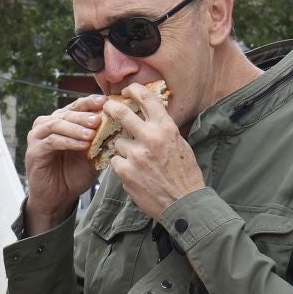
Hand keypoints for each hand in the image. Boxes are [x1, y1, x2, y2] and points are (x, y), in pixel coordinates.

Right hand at [23, 94, 107, 233]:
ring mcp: (38, 137)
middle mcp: (47, 125)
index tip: (105, 101)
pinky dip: (68, 142)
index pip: (76, 106)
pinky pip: (52, 141)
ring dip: (76, 128)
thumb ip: (100, 140)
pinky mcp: (34, 151)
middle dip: (84, 116)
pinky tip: (82, 145)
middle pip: (66, 113)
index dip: (90, 102)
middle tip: (99, 120)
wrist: (58, 198)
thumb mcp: (91, 155)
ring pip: (57, 124)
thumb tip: (119, 125)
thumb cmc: (73, 175)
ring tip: (91, 134)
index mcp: (61, 121)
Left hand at [106, 83, 204, 220]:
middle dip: (111, 108)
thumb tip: (151, 115)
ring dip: (124, 149)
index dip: (134, 90)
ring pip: (118, 142)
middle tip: (107, 107)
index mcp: (166, 128)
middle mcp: (150, 138)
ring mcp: (136, 155)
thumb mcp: (181, 145)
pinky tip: (135, 174)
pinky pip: (116, 161)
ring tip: (138, 162)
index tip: (127, 90)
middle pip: (121, 113)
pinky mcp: (125, 171)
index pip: (147, 99)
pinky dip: (122, 166)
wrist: (183, 203)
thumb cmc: (185, 175)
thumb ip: (163, 130)